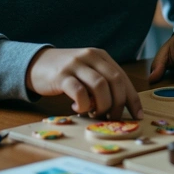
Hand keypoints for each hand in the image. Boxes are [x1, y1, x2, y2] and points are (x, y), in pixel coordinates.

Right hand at [26, 47, 142, 118]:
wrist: (36, 64)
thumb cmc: (66, 73)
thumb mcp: (87, 72)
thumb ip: (102, 83)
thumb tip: (120, 107)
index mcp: (101, 56)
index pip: (123, 77)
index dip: (132, 98)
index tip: (137, 115)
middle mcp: (91, 57)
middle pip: (115, 81)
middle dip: (118, 104)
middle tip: (112, 117)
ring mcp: (76, 64)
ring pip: (100, 86)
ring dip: (102, 105)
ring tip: (94, 113)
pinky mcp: (62, 75)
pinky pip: (80, 92)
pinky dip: (83, 105)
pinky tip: (77, 109)